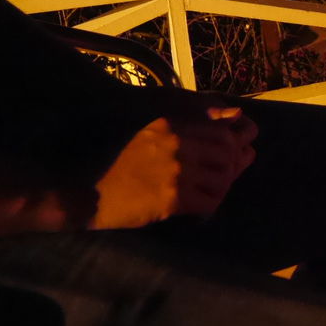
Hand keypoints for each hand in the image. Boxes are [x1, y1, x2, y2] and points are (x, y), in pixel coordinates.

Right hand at [92, 107, 256, 228]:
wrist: (86, 191)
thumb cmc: (119, 162)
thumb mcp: (151, 133)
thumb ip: (187, 125)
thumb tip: (234, 117)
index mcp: (172, 126)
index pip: (221, 131)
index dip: (236, 142)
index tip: (238, 151)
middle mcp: (177, 144)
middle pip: (227, 153)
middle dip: (235, 165)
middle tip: (229, 175)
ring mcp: (176, 172)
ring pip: (223, 178)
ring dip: (222, 187)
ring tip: (211, 192)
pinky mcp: (173, 199)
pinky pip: (210, 201)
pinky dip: (210, 205)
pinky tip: (201, 208)